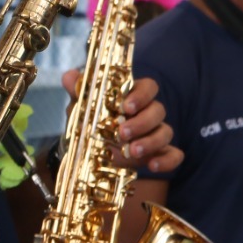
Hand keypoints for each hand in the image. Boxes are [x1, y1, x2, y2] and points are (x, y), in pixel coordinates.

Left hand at [61, 70, 181, 174]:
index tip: (126, 106)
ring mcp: (155, 133)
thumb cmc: (91, 121)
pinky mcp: (159, 153)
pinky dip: (167, 160)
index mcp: (133, 96)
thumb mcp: (82, 107)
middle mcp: (148, 113)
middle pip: (158, 111)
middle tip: (122, 133)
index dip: (141, 95)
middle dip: (141, 122)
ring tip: (132, 151)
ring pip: (165, 133)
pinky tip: (153, 165)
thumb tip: (69, 76)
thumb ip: (79, 92)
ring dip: (150, 142)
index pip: (149, 87)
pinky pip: (174, 156)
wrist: (89, 149)